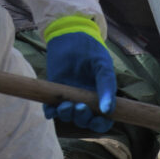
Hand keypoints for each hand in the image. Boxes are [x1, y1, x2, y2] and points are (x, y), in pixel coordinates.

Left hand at [42, 19, 115, 133]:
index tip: (98, 119)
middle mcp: (85, 99)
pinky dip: (51, 112)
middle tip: (80, 108)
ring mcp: (69, 96)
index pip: (103, 119)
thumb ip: (107, 85)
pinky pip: (51, 109)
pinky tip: (52, 109)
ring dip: (67, 115)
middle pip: (85, 121)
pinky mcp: (54, 92)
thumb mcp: (103, 65)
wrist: (70, 35)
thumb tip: (108, 110)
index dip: (101, 124)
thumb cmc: (90, 49)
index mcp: (100, 95)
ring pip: (68, 116)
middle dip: (83, 119)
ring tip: (66, 105)